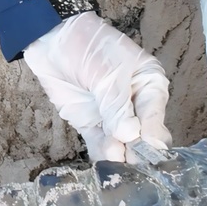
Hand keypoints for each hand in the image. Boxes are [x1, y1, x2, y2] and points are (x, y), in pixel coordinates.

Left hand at [23, 12, 170, 163]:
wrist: (50, 38)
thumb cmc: (87, 46)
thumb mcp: (107, 72)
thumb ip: (117, 105)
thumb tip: (130, 135)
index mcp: (149, 84)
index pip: (156, 115)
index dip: (152, 133)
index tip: (145, 146)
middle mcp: (136, 104)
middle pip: (143, 136)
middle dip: (137, 151)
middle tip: (129, 161)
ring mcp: (113, 116)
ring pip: (123, 145)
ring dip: (120, 156)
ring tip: (113, 160)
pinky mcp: (92, 124)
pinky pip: (101, 145)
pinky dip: (103, 157)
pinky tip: (103, 167)